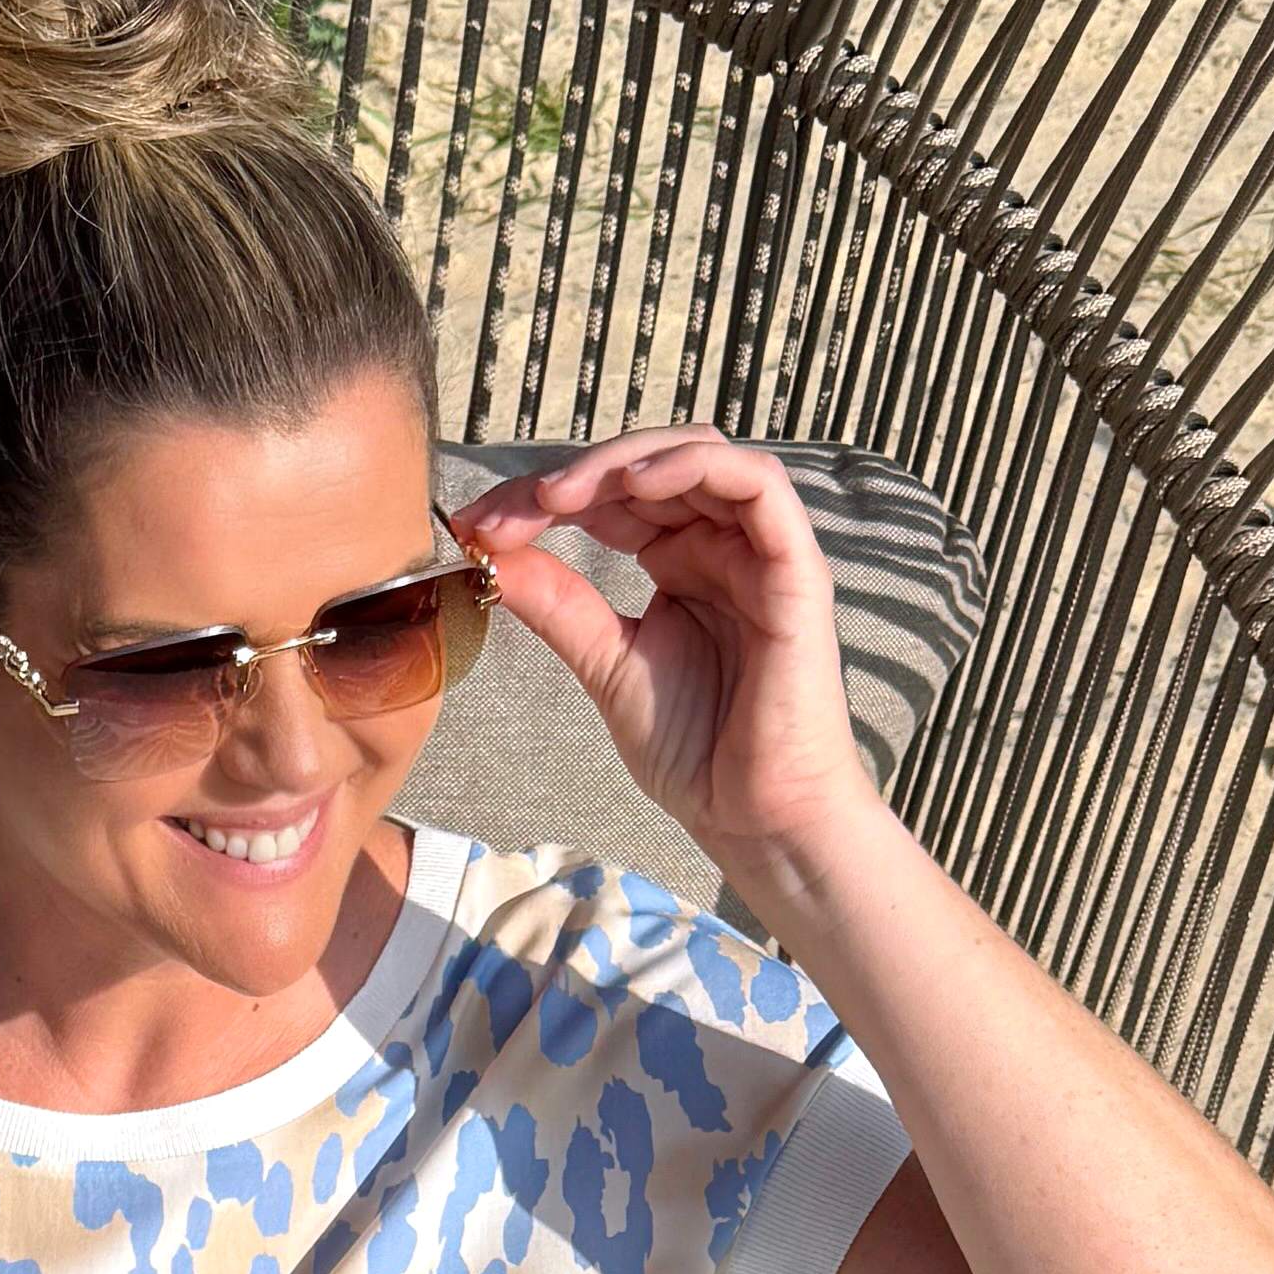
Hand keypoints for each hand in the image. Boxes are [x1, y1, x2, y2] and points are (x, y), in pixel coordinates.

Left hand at [449, 429, 878, 905]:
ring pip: (700, 454)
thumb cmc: (698, 751)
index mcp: (680, 560)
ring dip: (623, 461)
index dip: (541, 497)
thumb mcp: (606, 663)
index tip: (478, 526)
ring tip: (559, 495)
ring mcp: (760, 551)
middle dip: (570, 475)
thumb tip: (491, 553)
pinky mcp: (796, 567)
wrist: (756, 818)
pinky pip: (758, 485)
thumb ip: (558, 604)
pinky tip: (634, 486)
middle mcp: (720, 543)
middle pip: (647, 462)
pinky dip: (695, 468)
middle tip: (504, 513)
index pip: (611, 494)